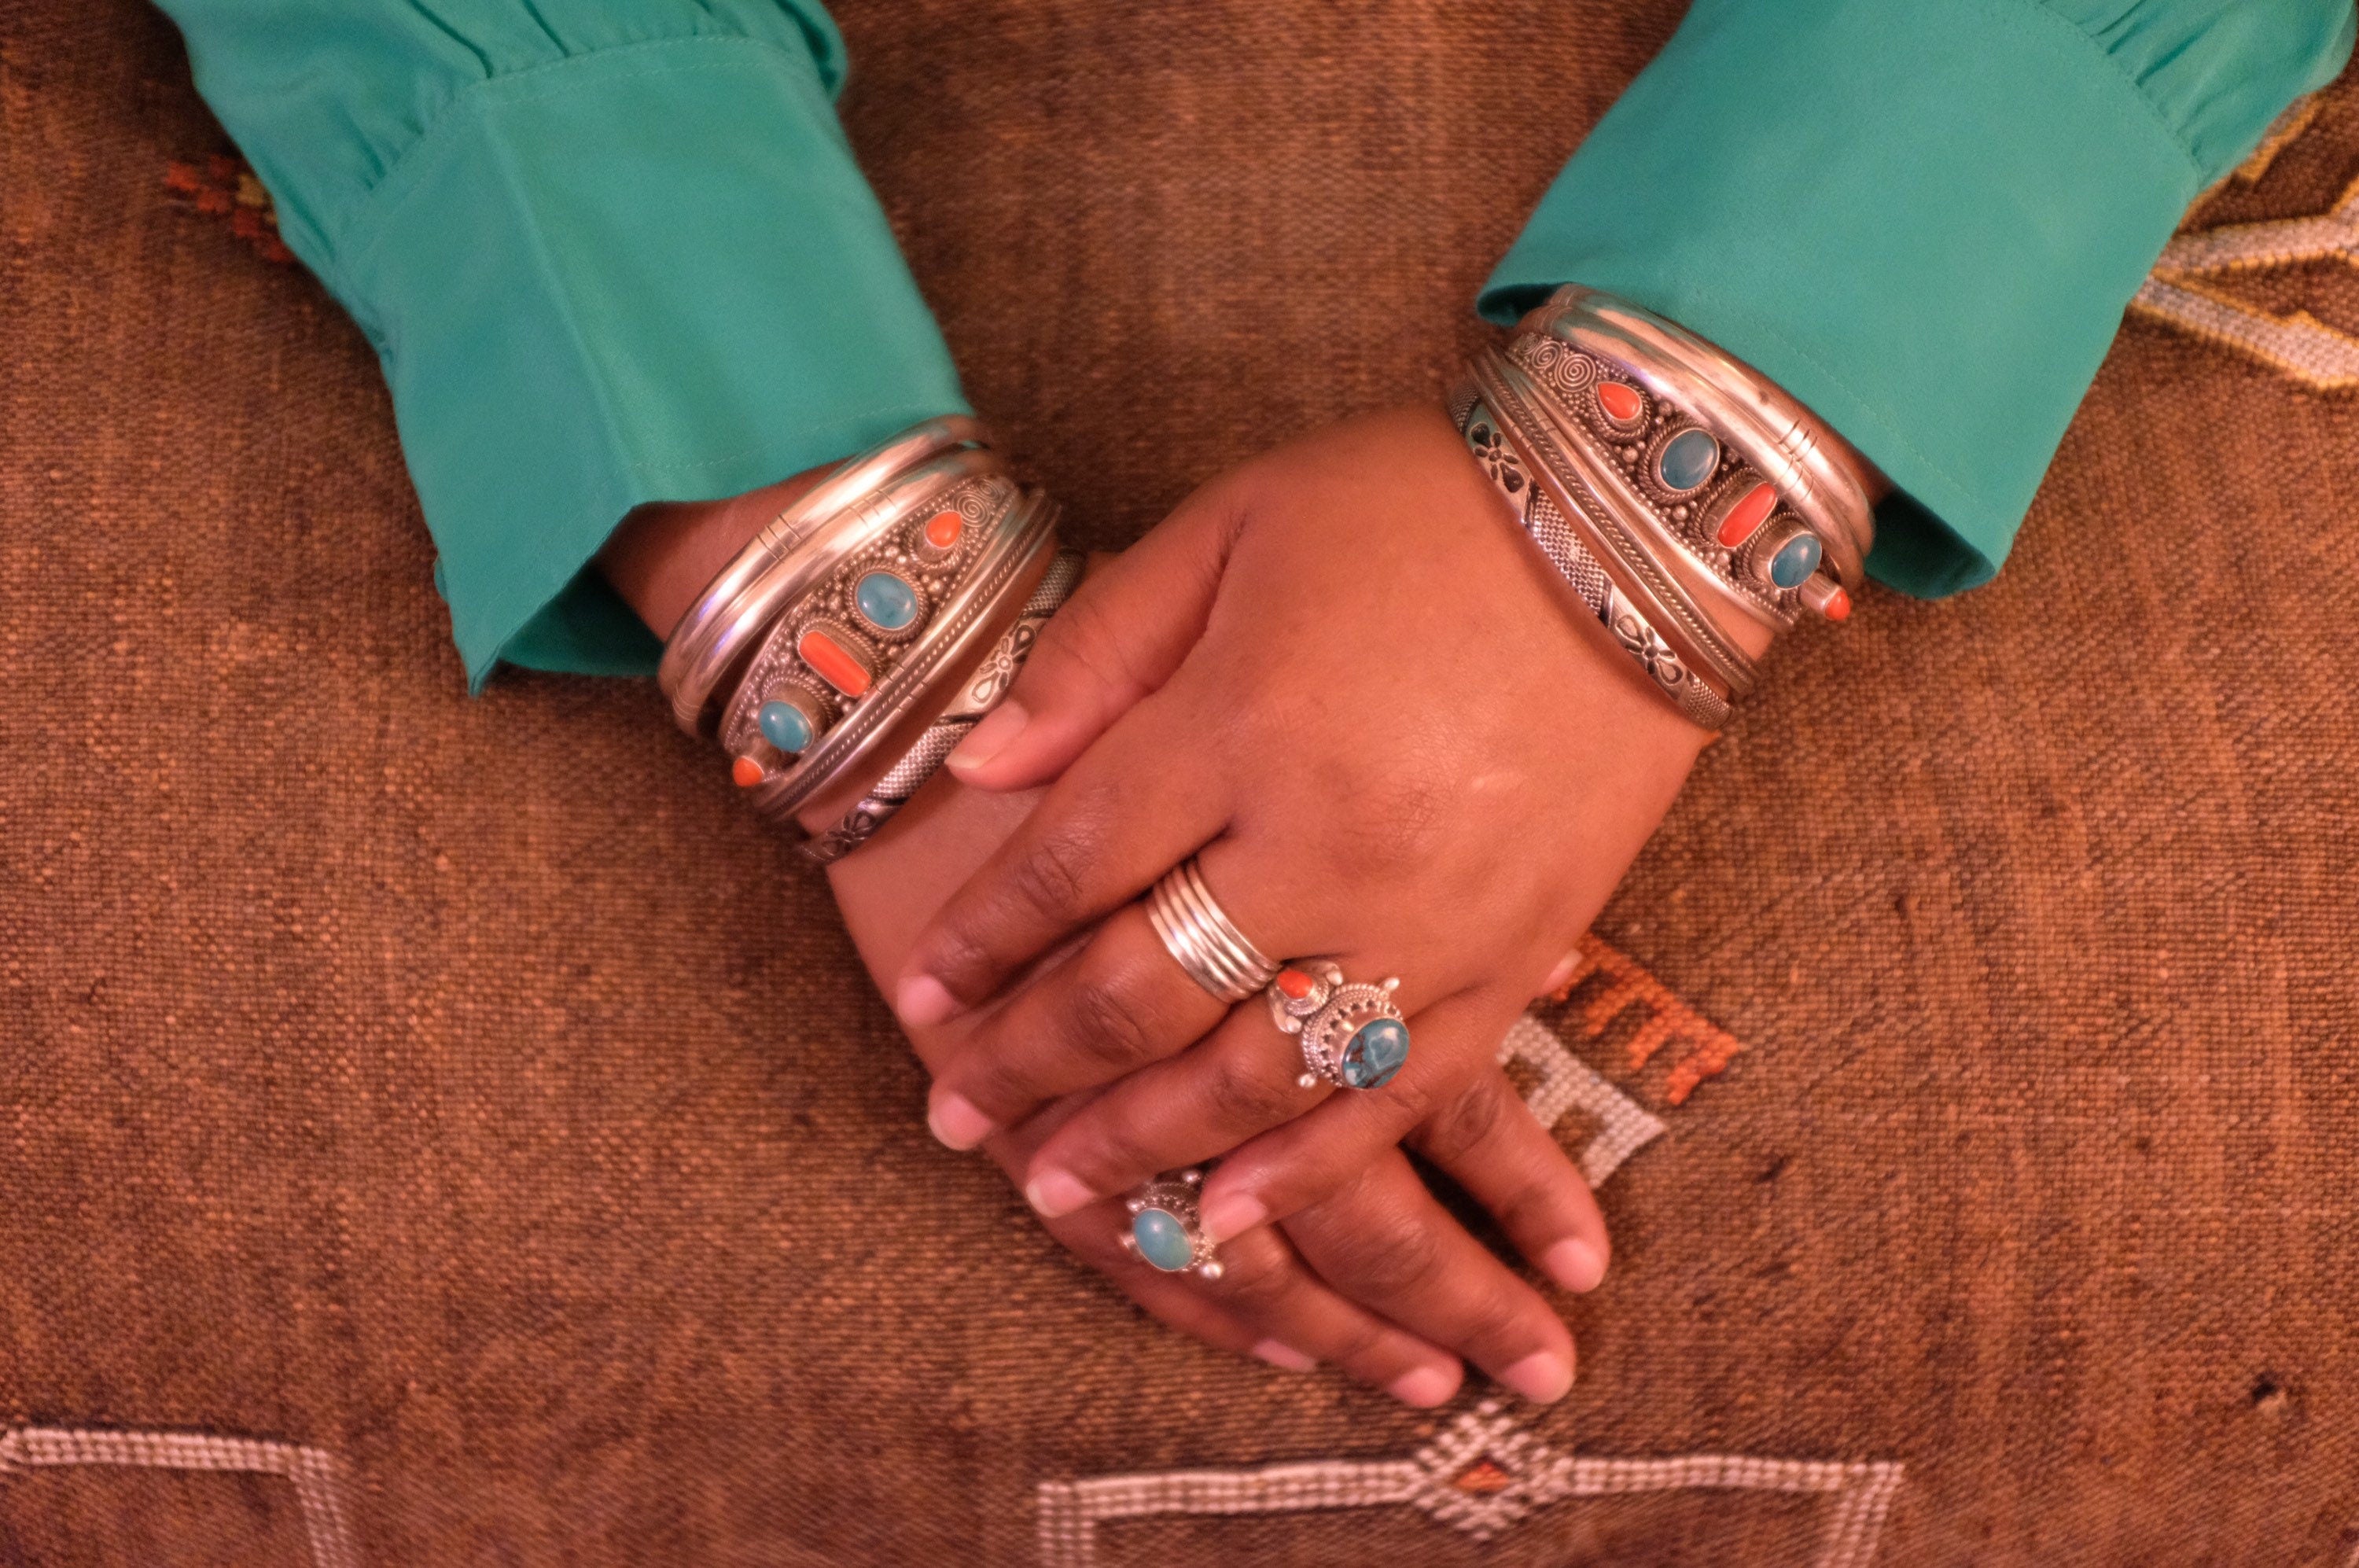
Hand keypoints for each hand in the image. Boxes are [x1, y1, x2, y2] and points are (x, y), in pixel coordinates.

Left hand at [601, 455, 1604, 1406]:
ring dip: (1141, 1144)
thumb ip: (1100, 652)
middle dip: (1032, 1065)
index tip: (925, 995)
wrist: (1641, 521)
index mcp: (1239, 720)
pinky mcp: (1516, 959)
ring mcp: (1426, 917)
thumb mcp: (1231, 524)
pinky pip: (1399, 1095)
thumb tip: (980, 767)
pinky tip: (1229, 1215)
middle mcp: (1323, 842)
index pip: (1072, 865)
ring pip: (1253, 1074)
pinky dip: (1308, 1167)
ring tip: (1054, 1192)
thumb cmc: (1417, 504)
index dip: (985, 941)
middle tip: (953, 1118)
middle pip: (1140, 992)